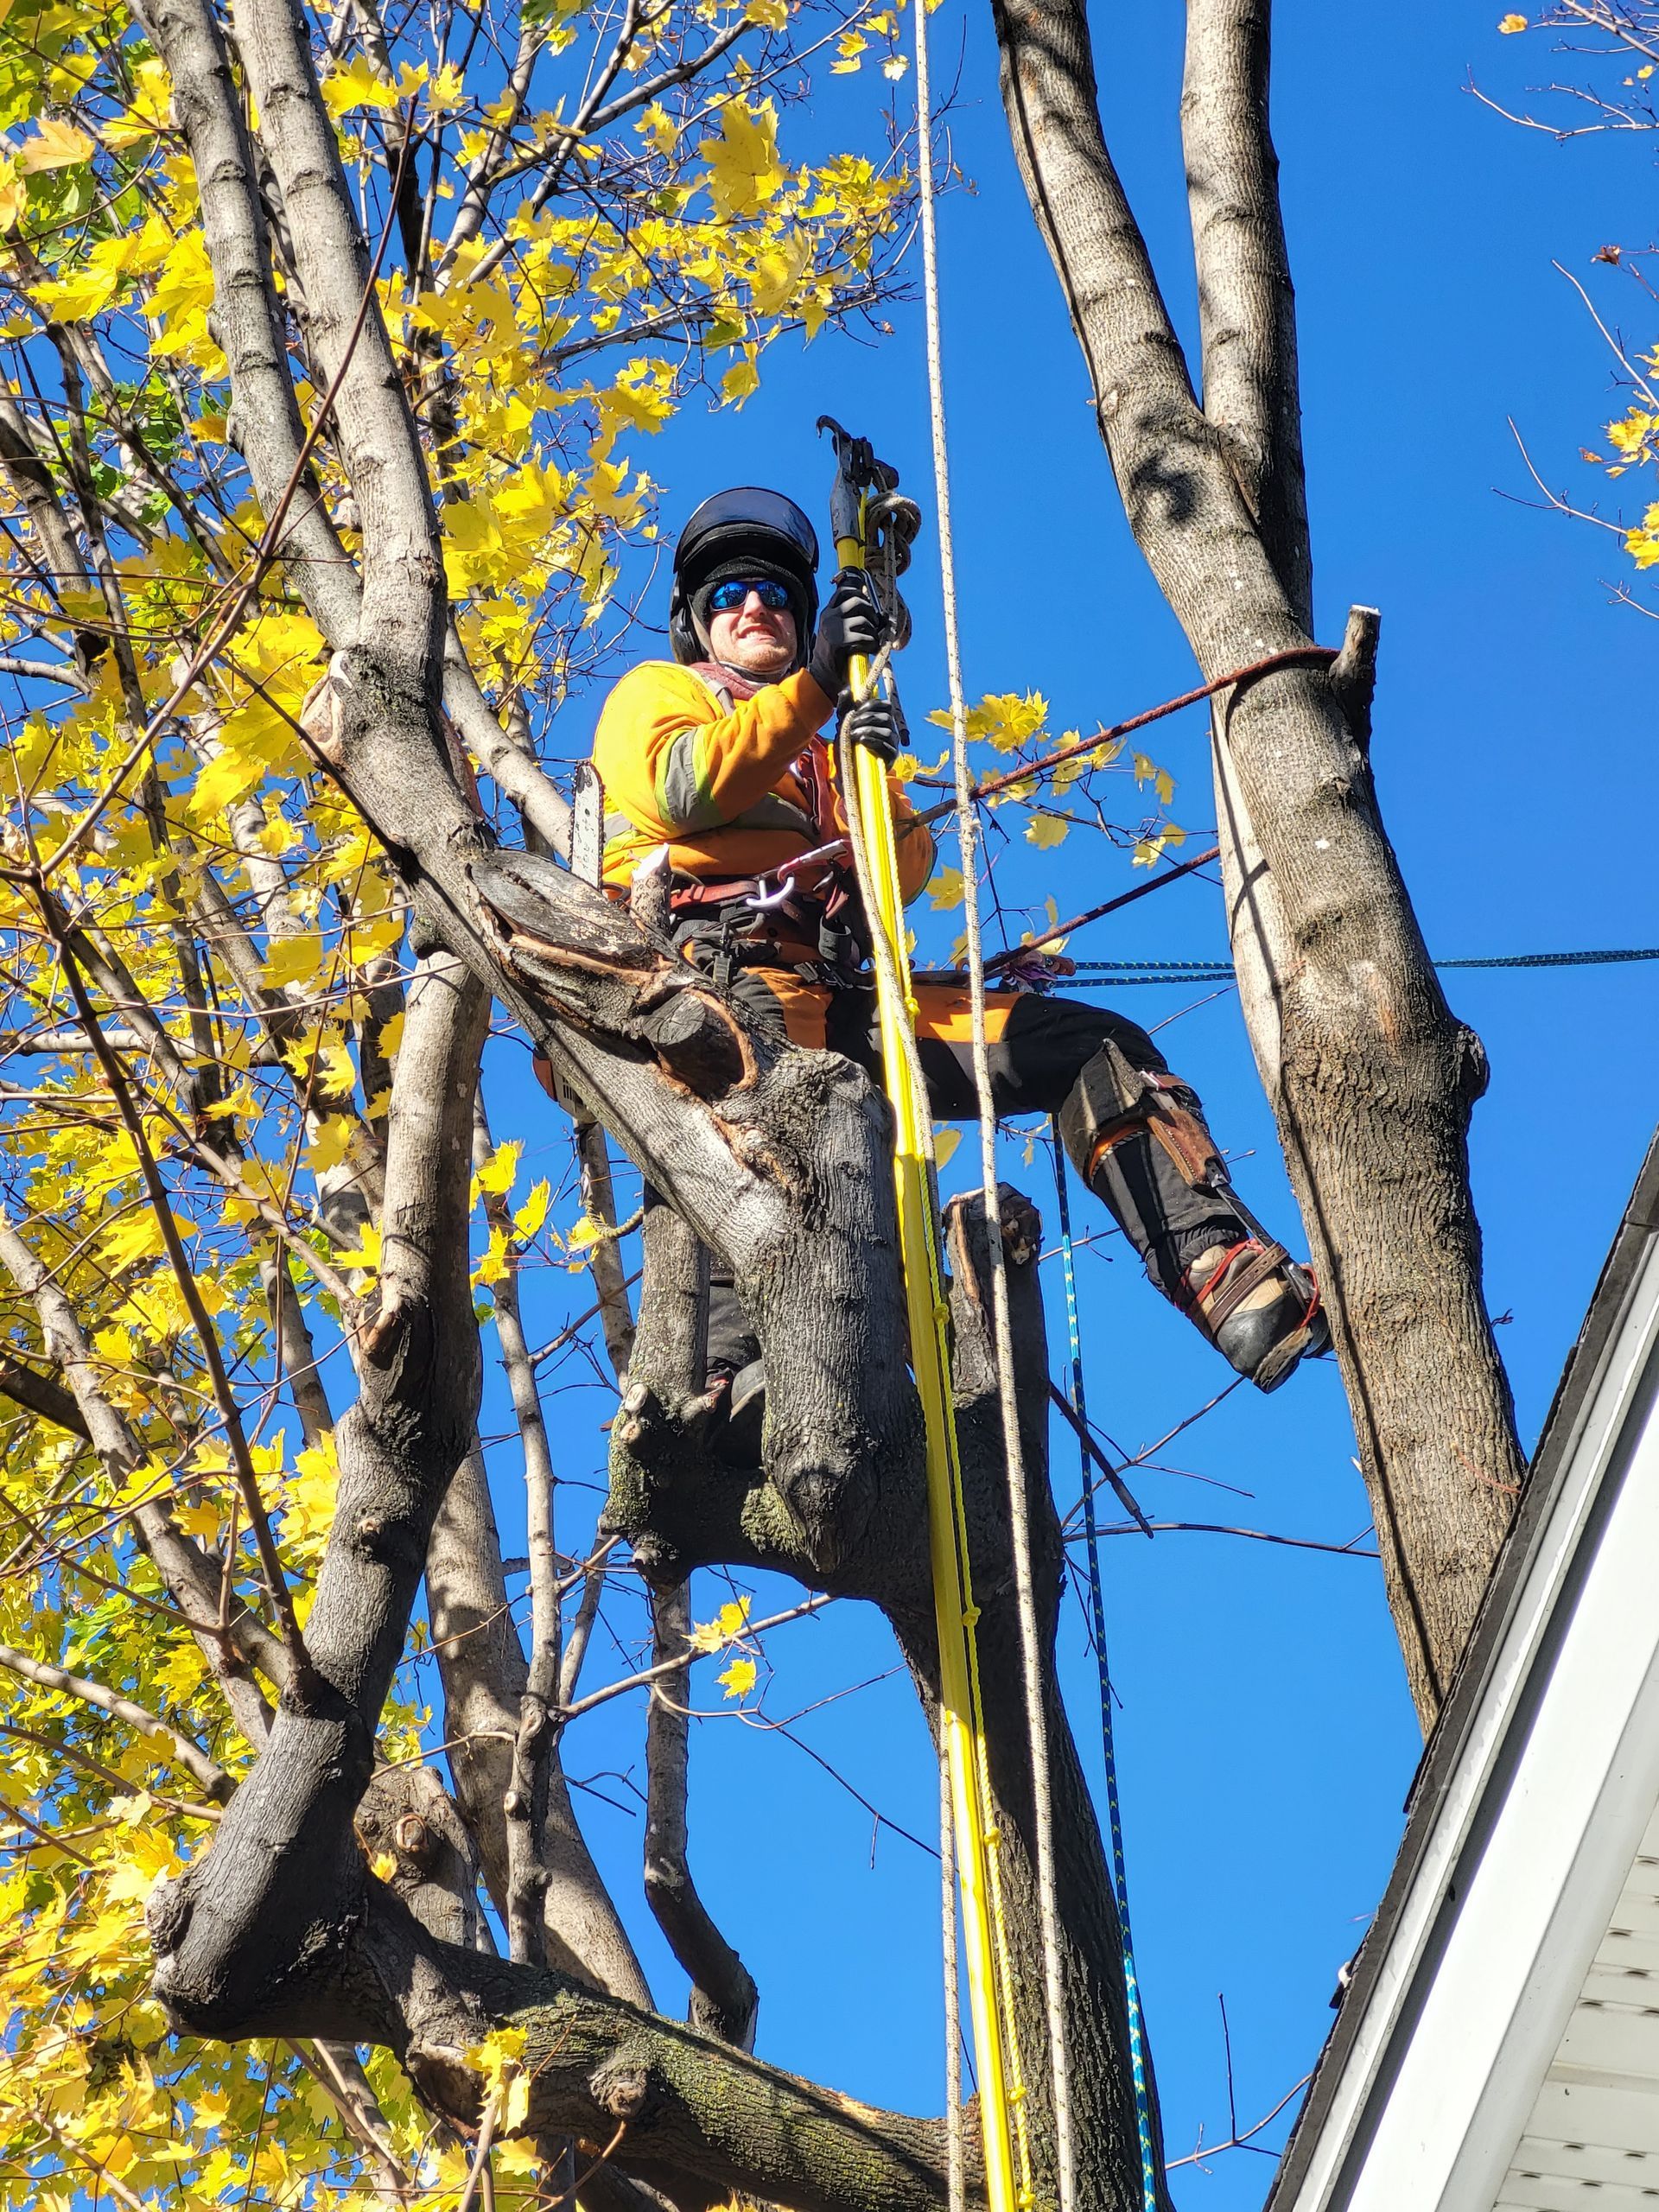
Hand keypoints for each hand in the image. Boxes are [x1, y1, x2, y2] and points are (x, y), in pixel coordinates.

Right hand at [809, 568, 883, 696]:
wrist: (823, 677)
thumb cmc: (836, 656)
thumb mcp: (839, 633)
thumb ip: (853, 620)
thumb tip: (881, 615)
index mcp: (828, 612)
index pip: (844, 591)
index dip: (860, 593)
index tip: (868, 603)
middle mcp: (829, 617)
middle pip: (857, 601)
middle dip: (871, 612)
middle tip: (874, 624)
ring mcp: (833, 629)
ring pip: (864, 621)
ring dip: (873, 632)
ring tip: (871, 642)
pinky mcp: (839, 642)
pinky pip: (865, 638)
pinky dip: (872, 645)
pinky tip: (870, 651)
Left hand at [841, 694, 904, 763]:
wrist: (846, 769)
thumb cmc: (847, 744)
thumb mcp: (843, 723)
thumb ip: (845, 707)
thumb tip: (846, 690)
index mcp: (882, 719)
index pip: (886, 705)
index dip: (873, 704)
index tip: (858, 709)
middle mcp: (890, 730)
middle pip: (886, 717)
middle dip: (867, 718)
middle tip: (851, 724)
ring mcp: (892, 744)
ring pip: (887, 731)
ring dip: (868, 730)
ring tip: (853, 735)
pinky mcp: (891, 757)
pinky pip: (887, 747)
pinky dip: (874, 742)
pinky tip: (862, 741)